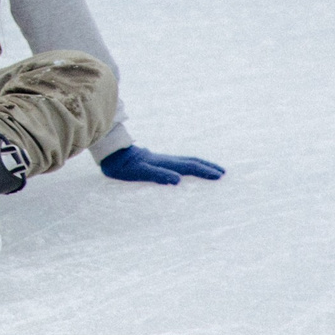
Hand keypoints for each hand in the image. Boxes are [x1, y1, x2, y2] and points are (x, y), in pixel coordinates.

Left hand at [99, 145, 223, 185]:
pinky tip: (184, 171)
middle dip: (207, 167)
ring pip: (185, 161)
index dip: (205, 171)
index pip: (190, 166)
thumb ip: (159, 175)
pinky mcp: (155, 162)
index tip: (220, 175)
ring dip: (199, 165)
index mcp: (166, 163)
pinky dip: (186, 167)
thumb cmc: (124, 166)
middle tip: (222, 172)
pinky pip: (176, 164)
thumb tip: (178, 180)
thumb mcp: (141, 172)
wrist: (111, 154)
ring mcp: (161, 160)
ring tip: (209, 170)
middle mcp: (166, 160)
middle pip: (191, 162)